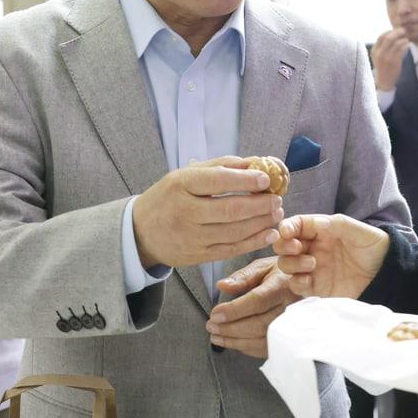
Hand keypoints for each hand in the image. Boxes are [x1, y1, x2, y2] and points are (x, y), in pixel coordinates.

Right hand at [132, 156, 282, 268]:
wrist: (141, 232)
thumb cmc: (169, 198)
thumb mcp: (186, 175)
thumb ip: (220, 166)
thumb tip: (254, 162)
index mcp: (181, 185)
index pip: (218, 181)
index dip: (246, 180)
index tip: (266, 178)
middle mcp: (185, 211)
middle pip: (230, 209)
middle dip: (260, 204)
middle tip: (277, 199)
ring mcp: (191, 236)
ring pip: (234, 232)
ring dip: (261, 223)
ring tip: (276, 213)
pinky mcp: (197, 256)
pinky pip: (231, 250)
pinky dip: (253, 242)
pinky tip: (268, 233)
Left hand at [209, 257, 297, 358]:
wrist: (308, 285)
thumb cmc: (282, 275)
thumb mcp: (263, 267)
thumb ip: (242, 277)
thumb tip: (222, 285)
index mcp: (283, 286)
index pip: (257, 301)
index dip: (234, 310)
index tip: (215, 313)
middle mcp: (291, 307)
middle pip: (259, 324)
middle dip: (230, 328)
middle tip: (211, 325)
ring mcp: (293, 325)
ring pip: (263, 339)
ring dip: (235, 341)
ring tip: (216, 336)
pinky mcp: (290, 338)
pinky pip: (268, 348)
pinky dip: (246, 348)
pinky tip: (232, 342)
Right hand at [272, 214, 389, 299]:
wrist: (386, 272)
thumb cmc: (374, 246)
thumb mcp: (358, 231)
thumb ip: (336, 224)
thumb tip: (315, 222)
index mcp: (321, 231)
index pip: (297, 225)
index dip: (288, 226)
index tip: (287, 231)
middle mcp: (313, 248)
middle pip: (285, 246)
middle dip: (285, 246)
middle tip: (297, 248)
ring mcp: (313, 268)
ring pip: (287, 265)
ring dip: (292, 263)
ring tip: (312, 263)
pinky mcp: (317, 287)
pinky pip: (296, 285)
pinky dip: (297, 282)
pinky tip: (309, 280)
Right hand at [371, 28, 409, 91]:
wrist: (384, 82)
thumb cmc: (383, 67)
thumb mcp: (378, 56)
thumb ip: (382, 46)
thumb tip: (392, 34)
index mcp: (374, 51)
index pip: (381, 36)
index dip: (389, 31)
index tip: (395, 30)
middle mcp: (379, 53)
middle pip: (388, 38)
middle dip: (397, 32)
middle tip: (404, 30)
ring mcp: (387, 58)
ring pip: (396, 43)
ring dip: (403, 39)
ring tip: (406, 38)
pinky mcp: (394, 62)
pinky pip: (401, 49)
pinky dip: (405, 45)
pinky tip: (408, 44)